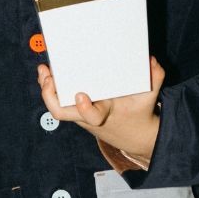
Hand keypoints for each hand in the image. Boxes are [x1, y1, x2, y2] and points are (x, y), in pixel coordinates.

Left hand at [37, 57, 164, 161]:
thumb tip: (151, 61)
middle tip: (48, 78)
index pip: (93, 116)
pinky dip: (51, 87)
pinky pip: (58, 100)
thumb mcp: (150, 98)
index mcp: (106, 114)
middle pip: (62, 112)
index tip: (81, 94)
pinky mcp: (76, 110)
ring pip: (57, 106)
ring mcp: (80, 114)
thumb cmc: (137, 114)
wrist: (132, 136)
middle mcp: (89, 116)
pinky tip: (46, 73)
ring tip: (43, 70)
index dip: (85, 108)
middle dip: (50, 96)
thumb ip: (155, 78)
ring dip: (46, 89)